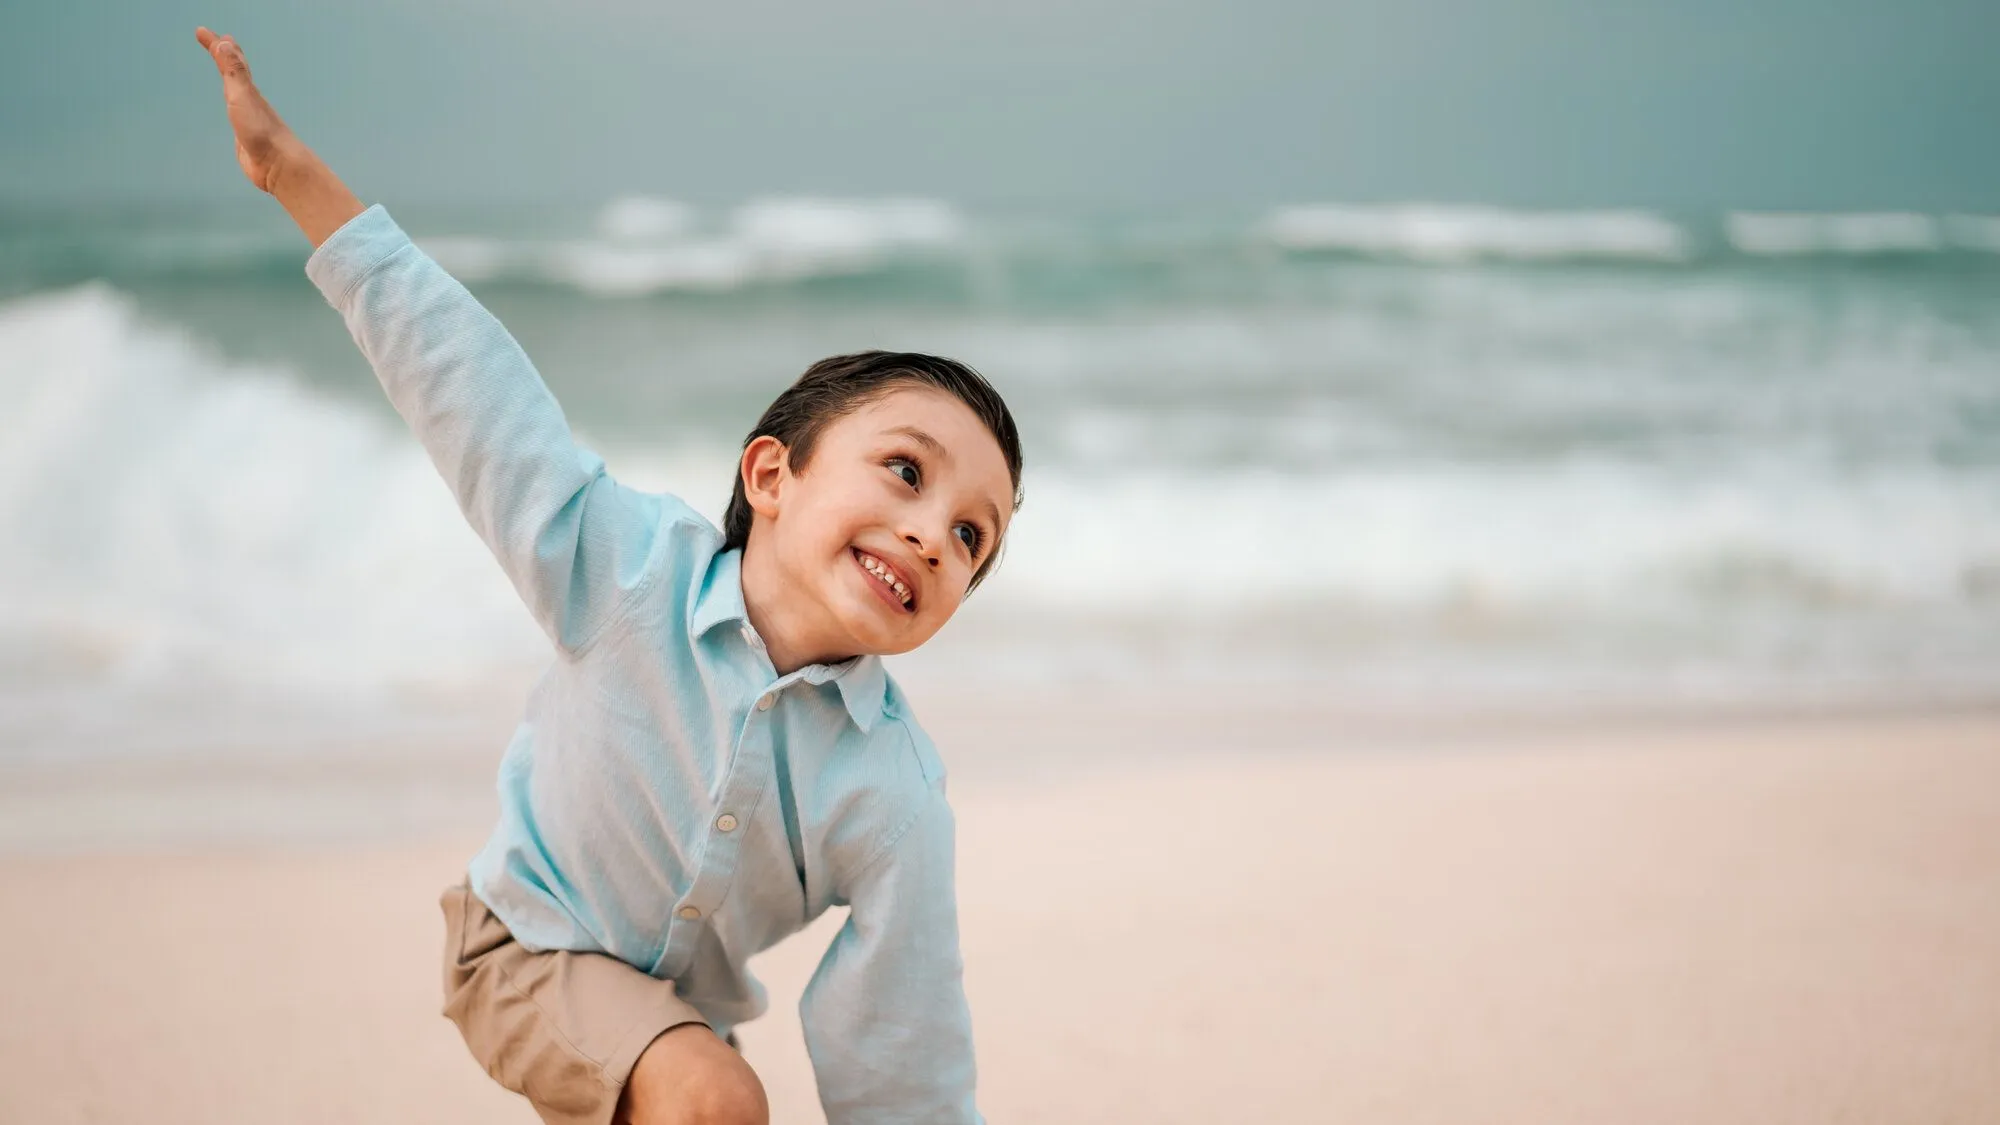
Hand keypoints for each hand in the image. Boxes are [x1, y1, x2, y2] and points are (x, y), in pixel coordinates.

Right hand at [194, 27, 300, 193]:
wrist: (279, 167)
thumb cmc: (262, 131)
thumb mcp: (243, 96)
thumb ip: (234, 72)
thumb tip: (225, 43)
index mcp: (248, 90)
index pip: (230, 60)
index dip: (216, 45)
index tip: (201, 31)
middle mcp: (249, 100)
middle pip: (237, 72)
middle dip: (226, 55)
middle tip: (219, 41)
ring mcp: (249, 117)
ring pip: (237, 91)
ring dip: (231, 77)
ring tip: (225, 69)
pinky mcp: (246, 135)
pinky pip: (237, 112)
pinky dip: (233, 103)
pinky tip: (234, 108)